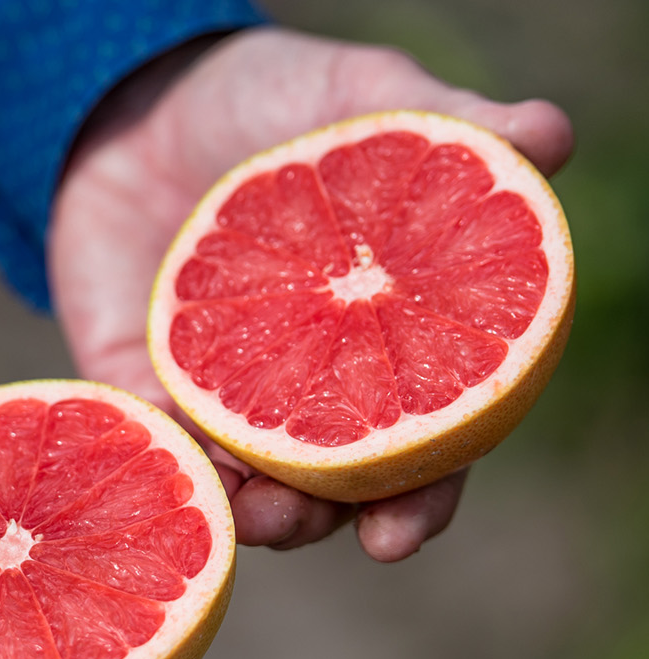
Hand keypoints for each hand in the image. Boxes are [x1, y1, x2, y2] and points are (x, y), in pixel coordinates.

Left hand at [47, 26, 573, 560]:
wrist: (134, 100)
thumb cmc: (264, 98)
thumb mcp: (356, 99)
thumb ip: (439, 124)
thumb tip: (549, 136)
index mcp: (379, 338)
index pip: (416, 439)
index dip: (420, 496)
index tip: (401, 534)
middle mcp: (303, 382)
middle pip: (329, 483)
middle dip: (331, 522)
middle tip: (328, 529)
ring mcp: (217, 391)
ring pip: (239, 483)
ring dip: (249, 512)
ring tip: (252, 511)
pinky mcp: (139, 386)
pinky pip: (150, 443)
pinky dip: (162, 462)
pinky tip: (169, 466)